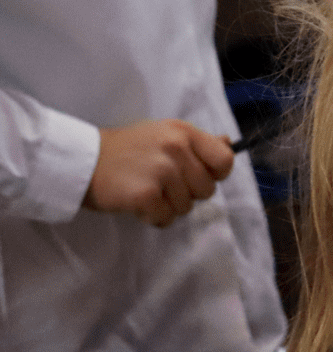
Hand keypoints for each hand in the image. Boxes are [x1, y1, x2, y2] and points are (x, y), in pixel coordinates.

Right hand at [84, 120, 235, 227]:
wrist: (83, 160)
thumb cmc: (127, 149)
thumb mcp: (164, 134)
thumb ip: (198, 142)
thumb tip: (230, 144)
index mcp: (184, 132)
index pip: (225, 161)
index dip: (215, 174)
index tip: (196, 176)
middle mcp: (176, 148)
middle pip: (207, 189)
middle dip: (187, 193)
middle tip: (161, 184)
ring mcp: (161, 171)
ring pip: (187, 207)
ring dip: (168, 206)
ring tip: (146, 191)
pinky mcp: (145, 194)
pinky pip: (166, 218)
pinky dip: (153, 217)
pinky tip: (138, 204)